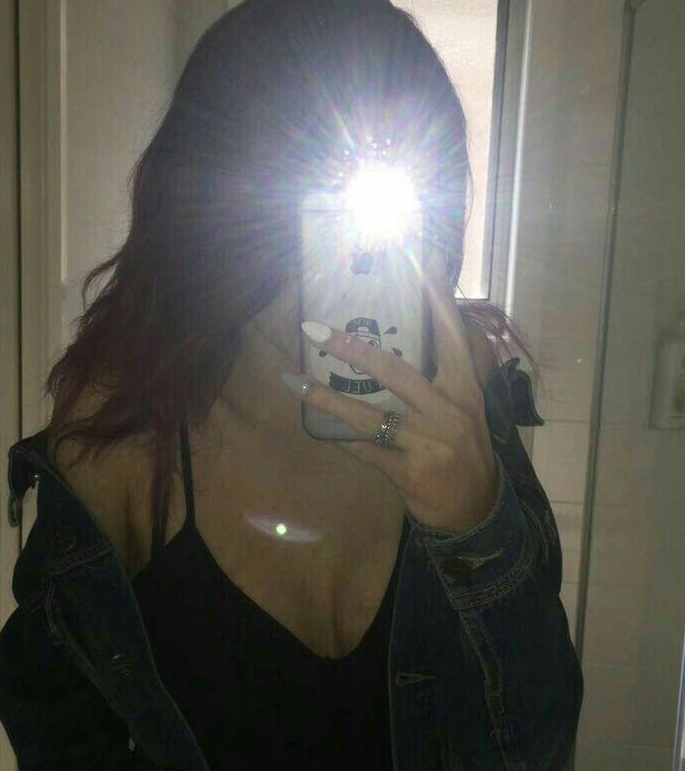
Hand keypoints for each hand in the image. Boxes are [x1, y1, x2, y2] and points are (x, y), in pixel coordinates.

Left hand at [281, 253, 498, 532]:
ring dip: (327, 398)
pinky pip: (364, 451)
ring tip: (294, 381)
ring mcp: (428, 444)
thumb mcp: (465, 407)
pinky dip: (337, 437)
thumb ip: (443, 373)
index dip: (435, 297)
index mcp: (465, 388)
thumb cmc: (464, 449)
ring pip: (369, 415)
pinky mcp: (410, 473)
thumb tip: (415, 329)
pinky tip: (314, 425)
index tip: (418, 260)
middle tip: (315, 328)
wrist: (477, 511)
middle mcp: (449, 411)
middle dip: (353, 348)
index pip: (450, 334)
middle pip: (396, 372)